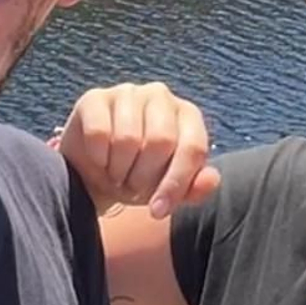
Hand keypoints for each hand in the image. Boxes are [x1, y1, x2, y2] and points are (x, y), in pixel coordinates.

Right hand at [56, 84, 218, 219]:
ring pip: (127, 138)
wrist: (95, 170)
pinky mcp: (94, 98)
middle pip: (161, 141)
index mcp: (188, 115)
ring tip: (117, 175)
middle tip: (132, 187)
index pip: (193, 148)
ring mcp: (127, 93)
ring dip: (119, 170)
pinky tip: (99, 161)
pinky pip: (98, 133)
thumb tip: (211, 180)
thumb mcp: (168, 189)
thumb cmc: (139, 176)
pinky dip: (98, 158)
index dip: (176, 184)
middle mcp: (161, 96)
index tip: (158, 211)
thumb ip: (194, 187)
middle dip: (143, 177)